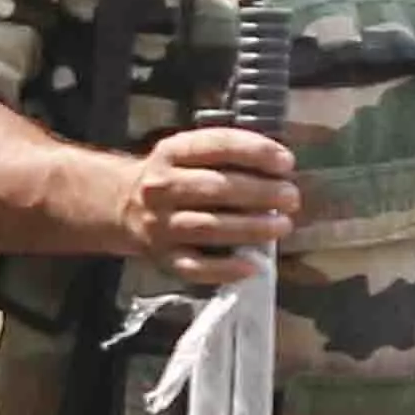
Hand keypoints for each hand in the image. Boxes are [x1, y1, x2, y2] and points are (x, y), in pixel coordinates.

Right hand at [122, 126, 302, 285]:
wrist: (123, 205)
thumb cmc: (175, 177)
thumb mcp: (190, 152)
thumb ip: (227, 155)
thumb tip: (279, 170)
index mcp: (172, 153)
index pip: (217, 146)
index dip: (256, 152)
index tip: (286, 163)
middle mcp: (161, 187)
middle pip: (216, 188)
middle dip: (260, 193)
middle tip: (291, 197)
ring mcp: (160, 224)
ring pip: (208, 228)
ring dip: (250, 228)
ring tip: (281, 226)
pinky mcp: (163, 257)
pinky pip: (195, 267)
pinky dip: (225, 268)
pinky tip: (252, 265)